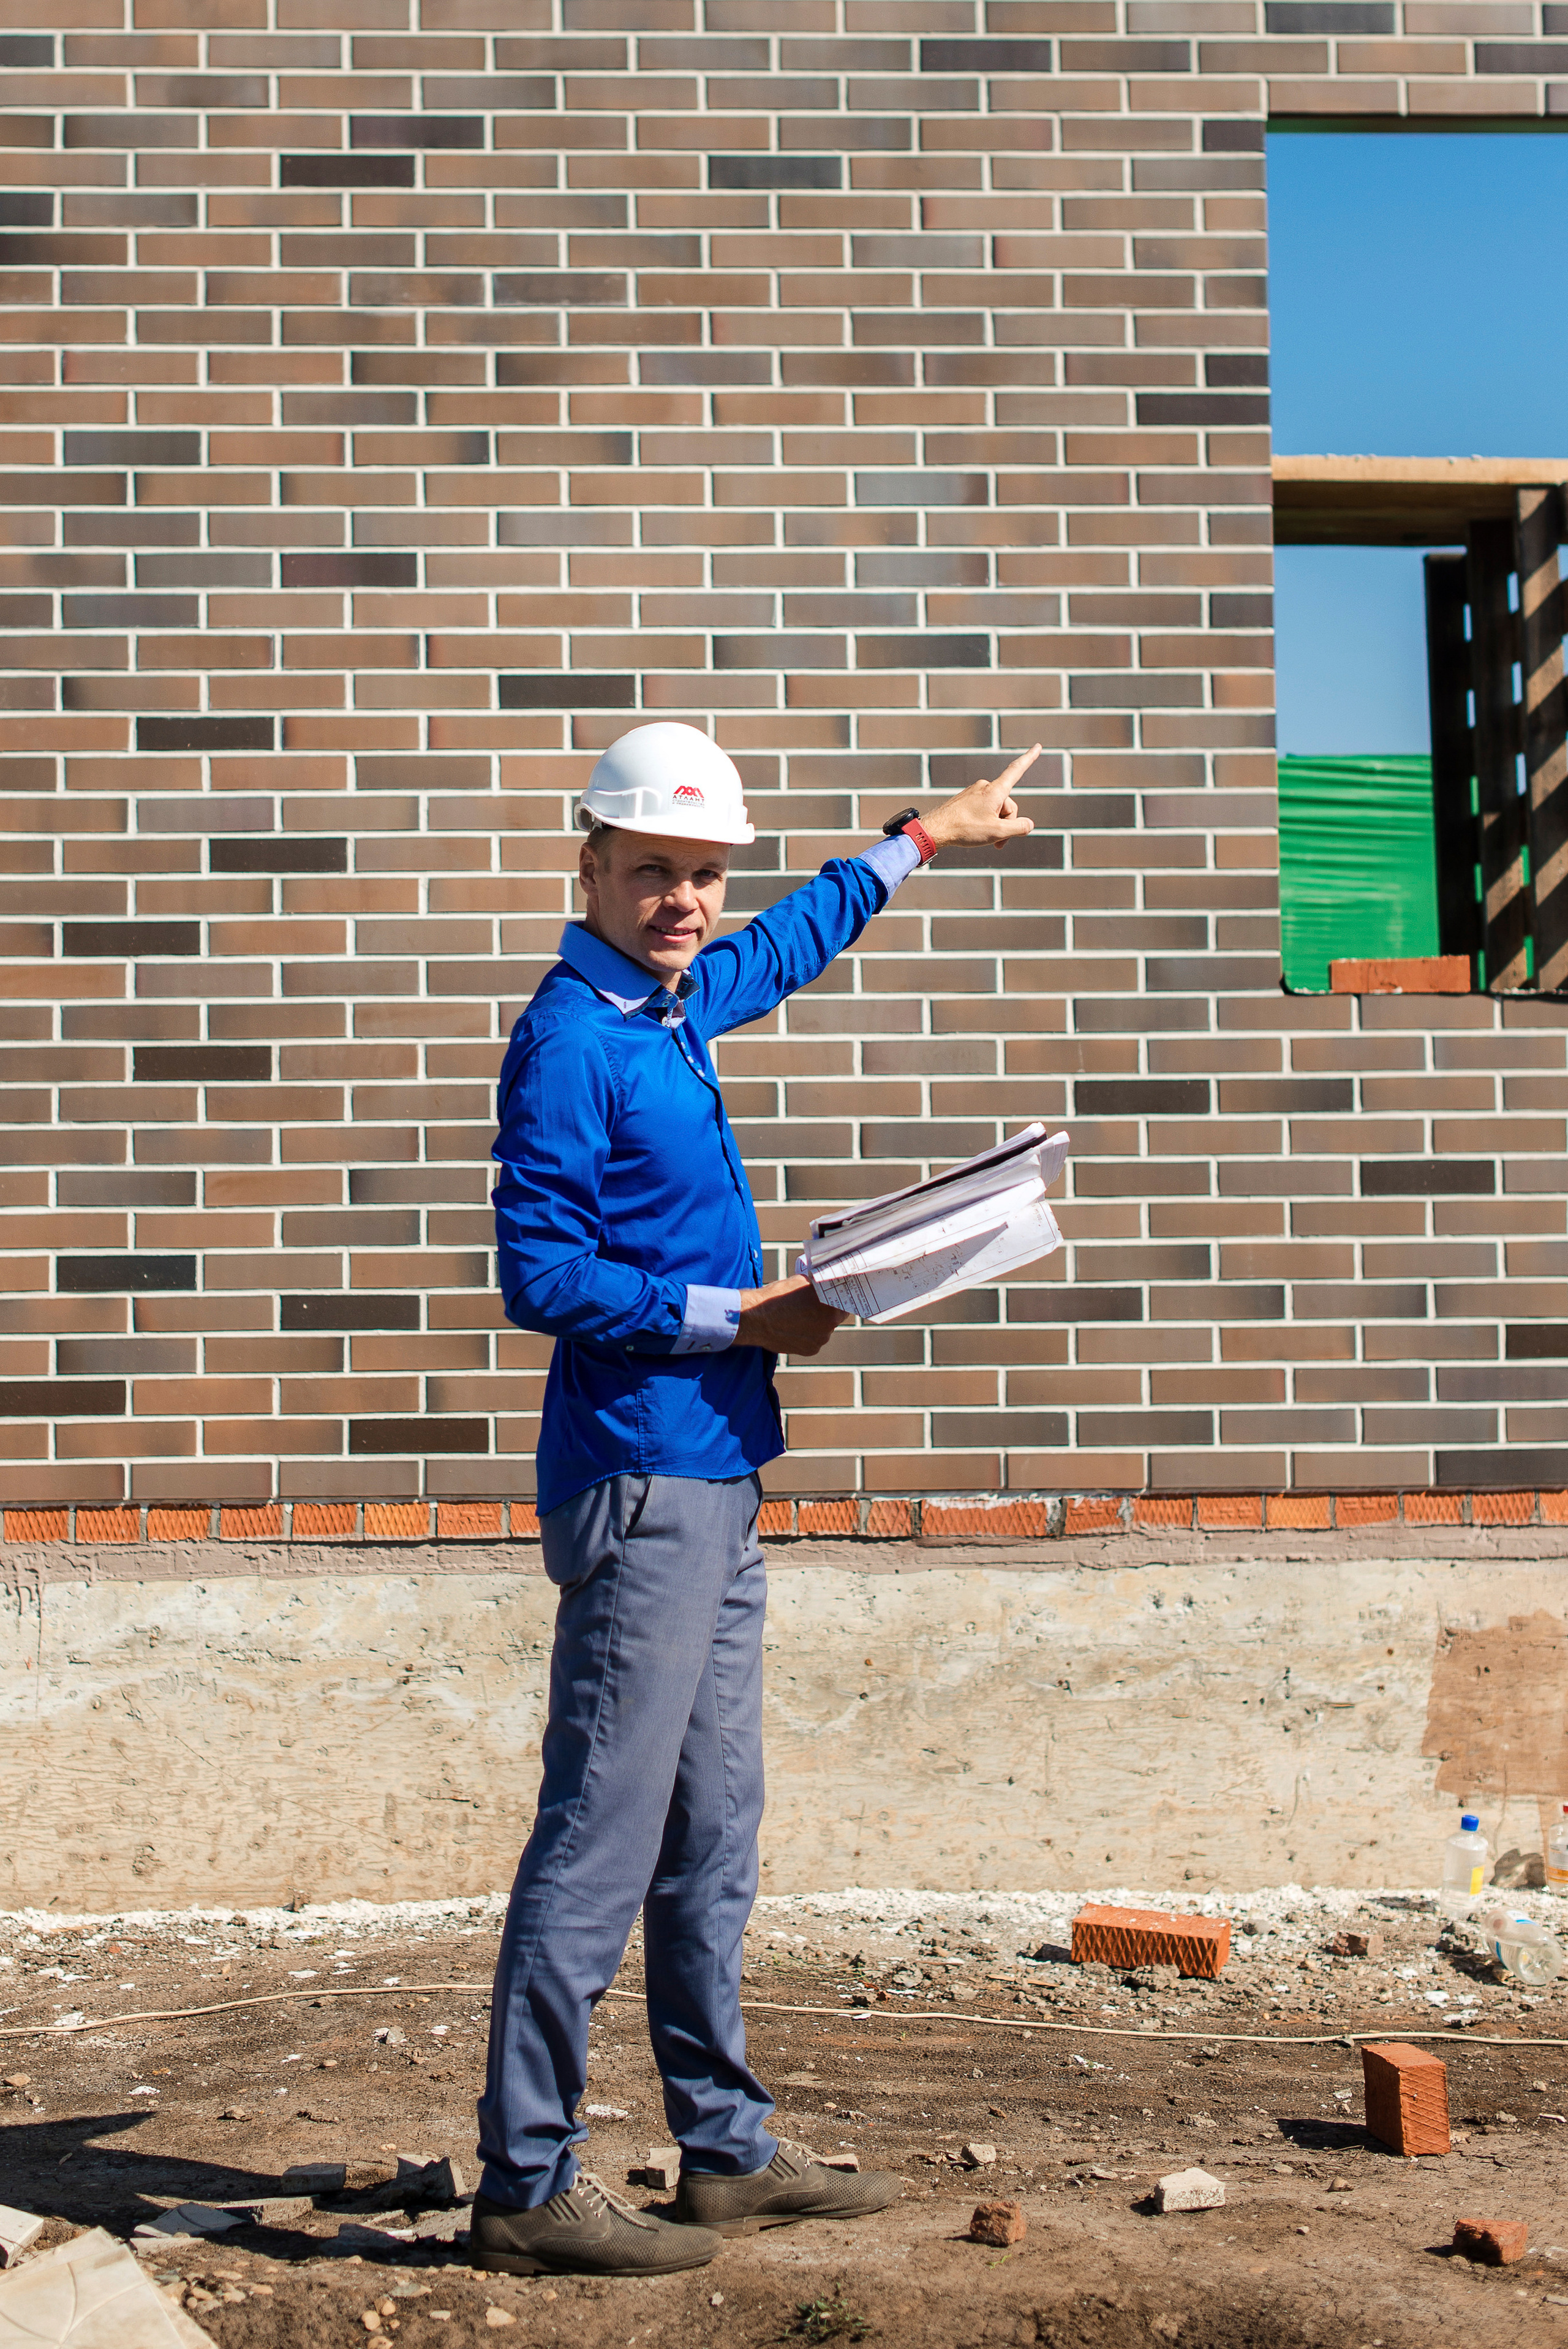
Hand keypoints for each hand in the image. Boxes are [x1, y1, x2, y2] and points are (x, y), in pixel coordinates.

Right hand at [733, 1275, 845, 1355]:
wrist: (756, 1319)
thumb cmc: (777, 1297)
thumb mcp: (801, 1282)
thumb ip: (817, 1286)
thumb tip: (825, 1283)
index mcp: (831, 1308)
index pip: (845, 1303)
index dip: (839, 1299)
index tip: (834, 1297)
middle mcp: (829, 1326)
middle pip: (835, 1318)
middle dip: (827, 1312)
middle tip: (814, 1305)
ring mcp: (820, 1340)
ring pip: (824, 1330)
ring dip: (817, 1324)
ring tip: (800, 1317)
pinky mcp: (809, 1350)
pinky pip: (814, 1340)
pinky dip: (808, 1335)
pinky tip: (795, 1327)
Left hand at [921, 744, 1040, 852]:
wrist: (935, 829)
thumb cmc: (965, 829)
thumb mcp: (997, 832)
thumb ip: (1018, 828)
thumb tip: (1029, 825)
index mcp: (995, 790)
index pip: (1016, 770)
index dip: (1029, 759)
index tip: (1038, 746)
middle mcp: (985, 787)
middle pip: (1008, 805)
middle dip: (1007, 824)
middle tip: (999, 843)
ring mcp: (974, 792)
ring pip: (995, 809)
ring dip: (995, 825)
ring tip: (985, 839)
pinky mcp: (966, 799)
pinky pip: (983, 810)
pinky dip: (985, 822)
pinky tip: (975, 832)